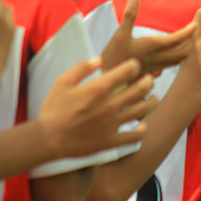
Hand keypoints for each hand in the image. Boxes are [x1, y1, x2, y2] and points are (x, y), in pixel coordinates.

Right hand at [37, 57, 156, 158]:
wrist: (47, 139)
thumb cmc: (53, 109)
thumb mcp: (62, 82)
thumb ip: (82, 67)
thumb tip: (100, 59)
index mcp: (99, 88)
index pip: (128, 70)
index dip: (133, 65)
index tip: (133, 66)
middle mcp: (109, 105)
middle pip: (141, 88)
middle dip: (149, 81)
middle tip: (149, 80)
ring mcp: (112, 124)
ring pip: (143, 110)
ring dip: (152, 102)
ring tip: (153, 98)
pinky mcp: (111, 141)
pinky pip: (135, 136)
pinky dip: (142, 130)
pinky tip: (142, 126)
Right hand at [101, 0, 194, 74]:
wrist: (105, 83)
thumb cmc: (112, 58)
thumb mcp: (119, 34)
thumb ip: (129, 15)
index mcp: (152, 47)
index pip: (178, 39)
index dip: (189, 31)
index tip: (196, 24)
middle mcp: (157, 59)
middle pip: (183, 53)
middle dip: (192, 43)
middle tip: (195, 33)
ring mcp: (154, 68)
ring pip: (176, 62)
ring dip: (184, 52)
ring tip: (187, 43)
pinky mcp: (148, 75)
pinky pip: (166, 68)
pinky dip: (172, 61)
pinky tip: (168, 57)